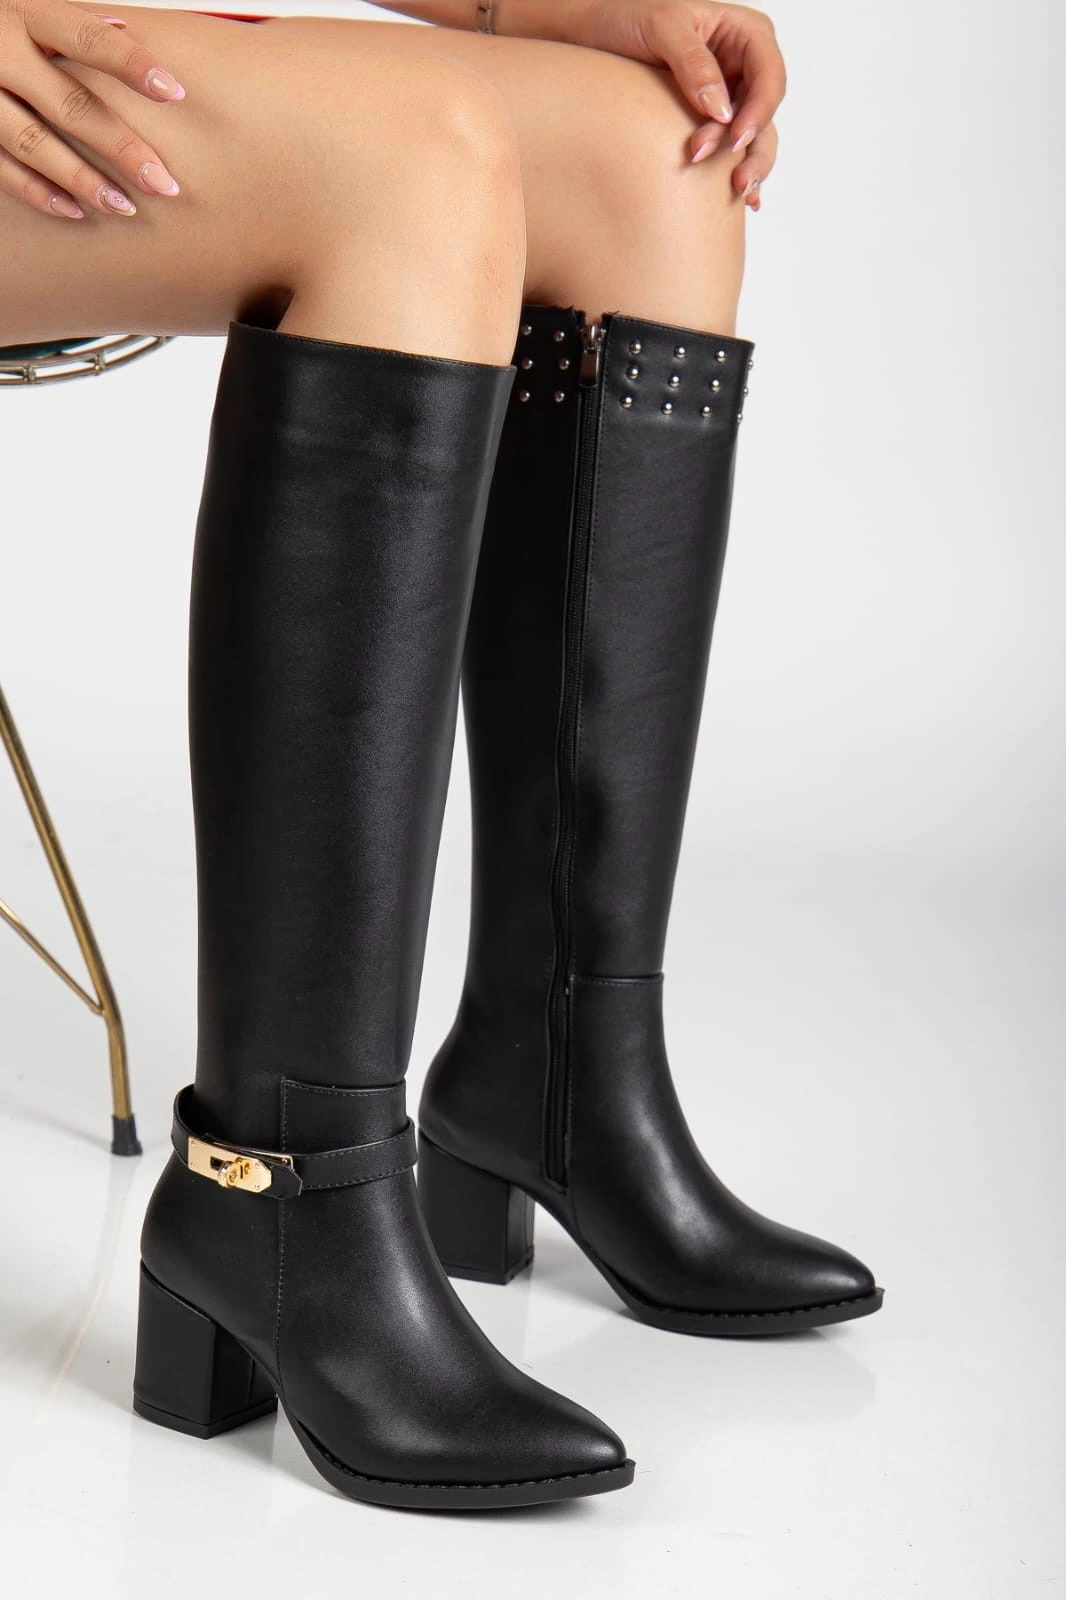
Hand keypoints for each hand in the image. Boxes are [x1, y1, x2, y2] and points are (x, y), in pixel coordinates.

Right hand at [0, 0, 184, 219]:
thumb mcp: (28, 6)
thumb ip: (73, 21)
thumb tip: (127, 29)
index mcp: (25, 14)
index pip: (85, 38)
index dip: (130, 64)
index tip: (174, 92)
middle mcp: (0, 52)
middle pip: (69, 104)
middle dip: (120, 148)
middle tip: (163, 184)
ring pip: (34, 144)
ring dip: (82, 180)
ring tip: (124, 208)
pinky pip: (1, 168)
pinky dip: (38, 192)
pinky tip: (75, 210)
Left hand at [552, 0, 784, 208]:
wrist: (594, 36)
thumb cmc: (626, 17)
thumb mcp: (661, 27)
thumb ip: (693, 63)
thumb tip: (720, 110)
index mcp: (745, 33)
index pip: (769, 77)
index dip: (759, 111)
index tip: (734, 138)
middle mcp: (744, 66)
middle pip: (764, 113)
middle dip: (750, 147)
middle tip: (733, 180)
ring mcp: (730, 96)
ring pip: (755, 136)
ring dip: (747, 166)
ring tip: (737, 193)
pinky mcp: (712, 121)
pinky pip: (732, 149)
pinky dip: (735, 172)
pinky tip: (742, 201)